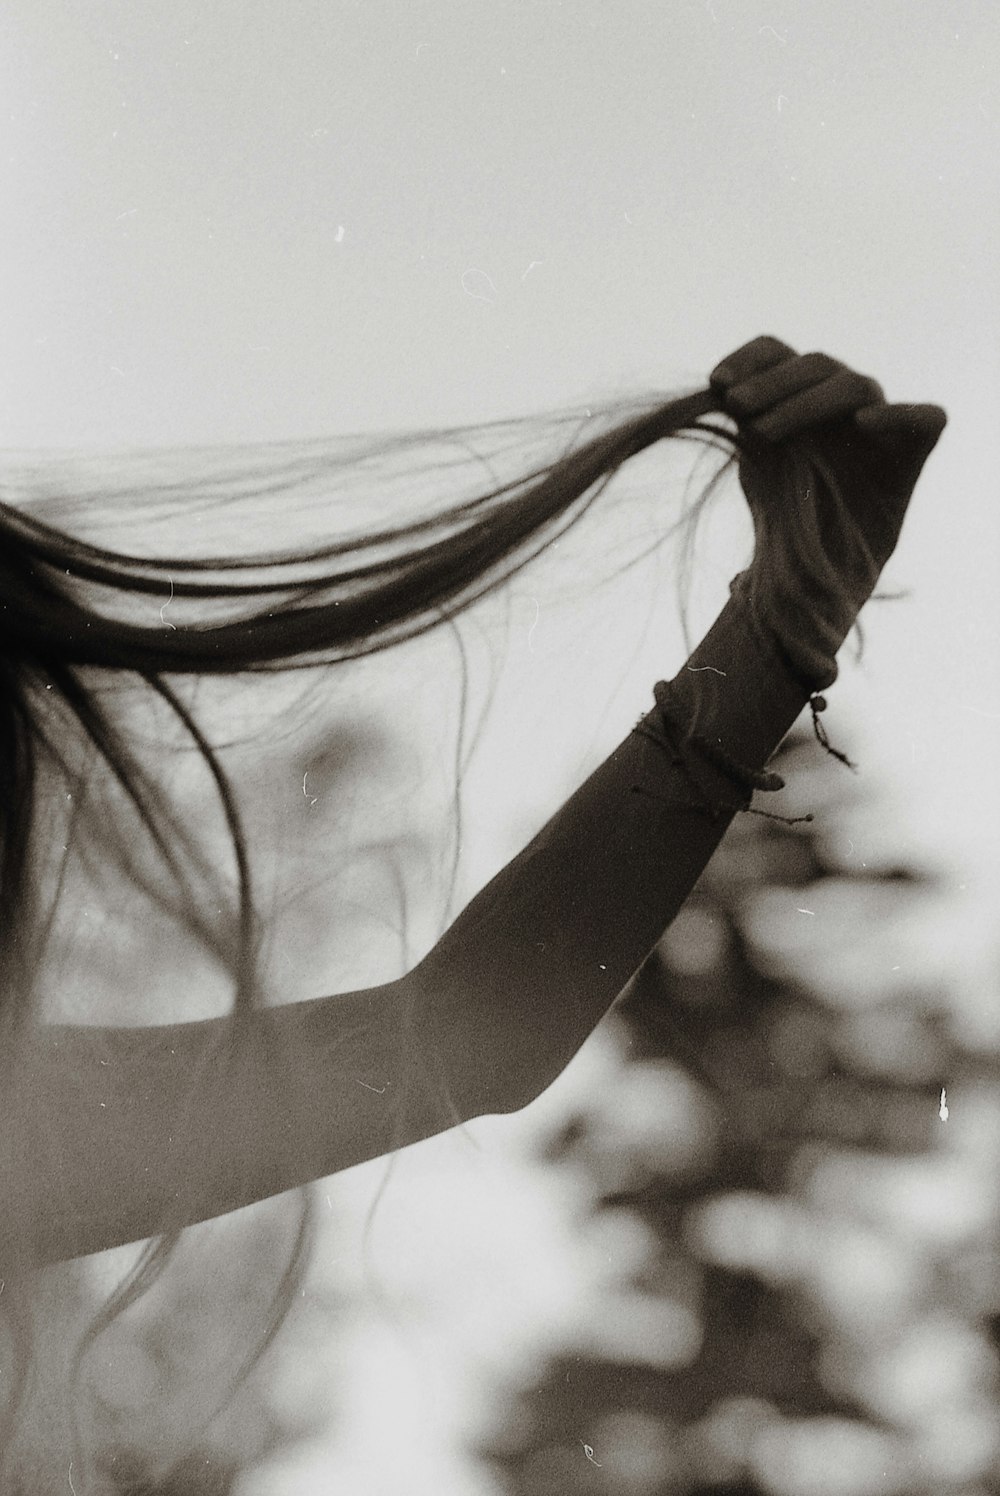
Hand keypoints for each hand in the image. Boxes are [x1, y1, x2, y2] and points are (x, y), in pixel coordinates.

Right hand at [708, 336, 945, 686]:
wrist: (792, 548)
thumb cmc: (815, 581)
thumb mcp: (816, 599)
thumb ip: (819, 619)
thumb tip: (813, 672)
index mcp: (895, 468)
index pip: (925, 422)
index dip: (904, 418)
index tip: (866, 433)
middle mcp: (865, 426)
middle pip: (854, 387)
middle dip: (810, 402)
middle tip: (765, 428)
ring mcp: (822, 404)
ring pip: (813, 365)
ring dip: (775, 380)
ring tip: (735, 404)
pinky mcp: (778, 391)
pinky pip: (768, 353)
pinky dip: (747, 358)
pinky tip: (719, 380)